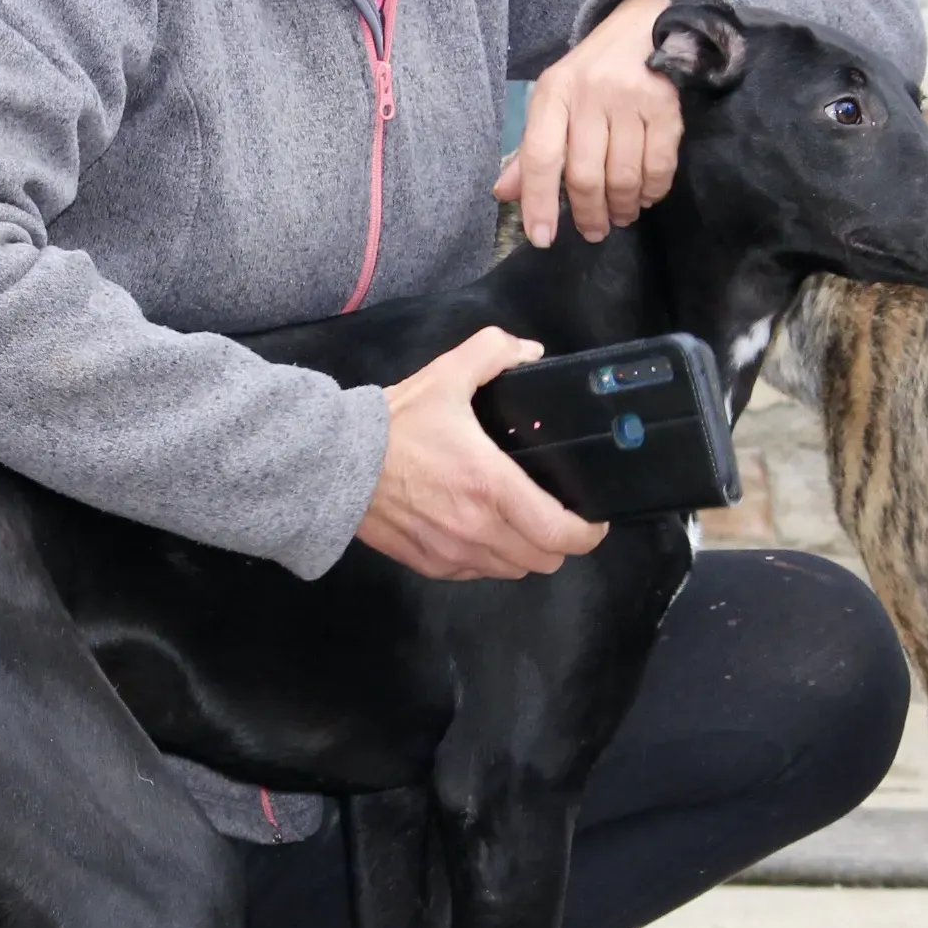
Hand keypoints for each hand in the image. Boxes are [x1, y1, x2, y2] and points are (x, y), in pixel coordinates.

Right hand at [356, 328, 606, 579]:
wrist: (333, 465)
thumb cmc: (395, 425)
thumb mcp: (446, 375)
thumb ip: (493, 352)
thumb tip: (530, 352)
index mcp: (492, 487)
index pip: (560, 533)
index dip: (588, 533)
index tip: (594, 519)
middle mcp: (479, 530)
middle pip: (545, 560)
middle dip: (558, 541)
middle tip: (555, 514)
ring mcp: (454, 554)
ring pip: (514, 570)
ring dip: (524, 552)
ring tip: (520, 524)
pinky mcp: (430, 566)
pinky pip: (478, 574)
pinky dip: (489, 559)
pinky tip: (481, 532)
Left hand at [495, 0, 682, 247]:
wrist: (643, 26)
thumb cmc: (591, 73)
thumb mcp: (554, 101)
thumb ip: (530, 149)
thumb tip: (503, 193)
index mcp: (554, 93)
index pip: (539, 156)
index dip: (538, 203)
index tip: (541, 239)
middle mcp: (590, 94)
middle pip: (584, 175)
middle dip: (588, 215)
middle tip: (593, 232)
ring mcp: (631, 99)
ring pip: (623, 176)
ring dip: (622, 208)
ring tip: (621, 215)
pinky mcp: (666, 106)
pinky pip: (659, 166)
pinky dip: (651, 191)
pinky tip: (645, 196)